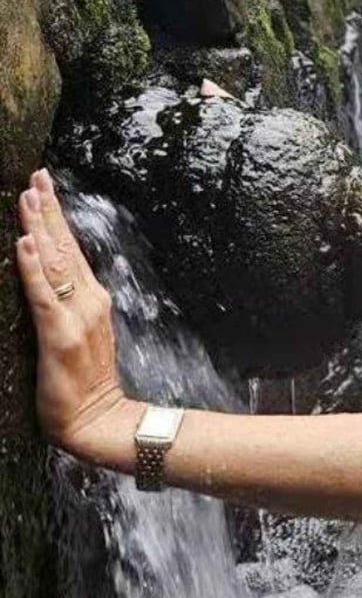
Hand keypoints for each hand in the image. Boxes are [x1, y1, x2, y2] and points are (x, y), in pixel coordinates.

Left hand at [15, 169, 131, 456]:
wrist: (99, 421)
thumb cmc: (84, 385)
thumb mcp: (80, 336)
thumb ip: (68, 307)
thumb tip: (49, 281)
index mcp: (92, 300)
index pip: (70, 250)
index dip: (55, 217)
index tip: (42, 186)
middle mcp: (89, 301)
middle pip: (64, 247)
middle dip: (48, 209)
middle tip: (37, 176)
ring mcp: (76, 317)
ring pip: (55, 262)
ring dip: (39, 226)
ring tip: (28, 197)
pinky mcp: (59, 335)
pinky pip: (43, 294)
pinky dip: (33, 267)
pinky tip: (26, 244)